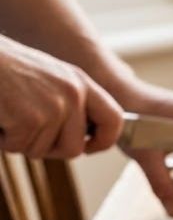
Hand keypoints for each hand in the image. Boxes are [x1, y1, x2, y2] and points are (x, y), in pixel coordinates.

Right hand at [0, 36, 122, 157]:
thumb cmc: (3, 68)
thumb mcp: (47, 78)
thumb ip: (69, 102)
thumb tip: (83, 140)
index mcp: (80, 82)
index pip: (115, 119)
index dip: (104, 140)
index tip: (88, 148)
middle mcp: (73, 93)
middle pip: (74, 148)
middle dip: (48, 149)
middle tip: (25, 130)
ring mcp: (54, 106)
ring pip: (42, 151)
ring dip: (20, 140)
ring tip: (8, 113)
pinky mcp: (31, 118)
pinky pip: (19, 146)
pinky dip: (3, 138)